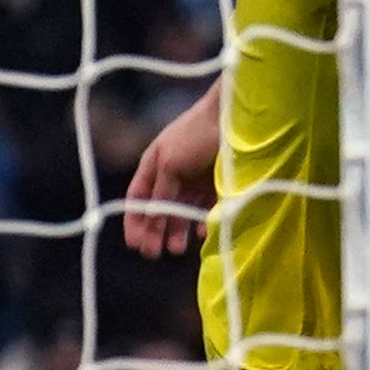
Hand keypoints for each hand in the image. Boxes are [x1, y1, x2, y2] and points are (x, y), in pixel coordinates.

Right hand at [120, 85, 221, 258]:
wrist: (234, 115)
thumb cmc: (196, 134)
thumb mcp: (171, 164)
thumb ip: (161, 192)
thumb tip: (153, 219)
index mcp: (153, 165)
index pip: (138, 199)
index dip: (134, 222)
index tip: (135, 244)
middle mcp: (172, 173)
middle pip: (160, 209)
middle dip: (155, 232)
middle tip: (155, 254)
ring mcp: (195, 177)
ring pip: (182, 210)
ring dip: (177, 230)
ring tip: (177, 249)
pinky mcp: (218, 181)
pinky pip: (207, 206)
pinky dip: (202, 219)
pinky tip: (202, 232)